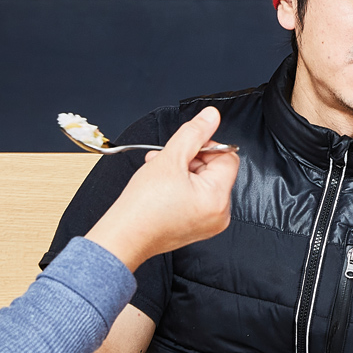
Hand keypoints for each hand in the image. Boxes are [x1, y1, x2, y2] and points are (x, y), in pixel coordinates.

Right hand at [86, 107, 238, 270]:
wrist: (124, 236)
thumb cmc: (142, 206)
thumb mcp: (170, 159)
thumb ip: (194, 133)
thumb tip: (211, 116)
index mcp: (218, 198)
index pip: (228, 157)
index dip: (206, 146)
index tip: (186, 146)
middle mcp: (220, 213)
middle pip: (216, 170)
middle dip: (190, 159)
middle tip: (166, 159)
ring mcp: (210, 223)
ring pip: (204, 183)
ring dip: (182, 171)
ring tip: (158, 171)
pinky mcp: (198, 227)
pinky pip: (198, 198)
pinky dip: (182, 188)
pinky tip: (162, 185)